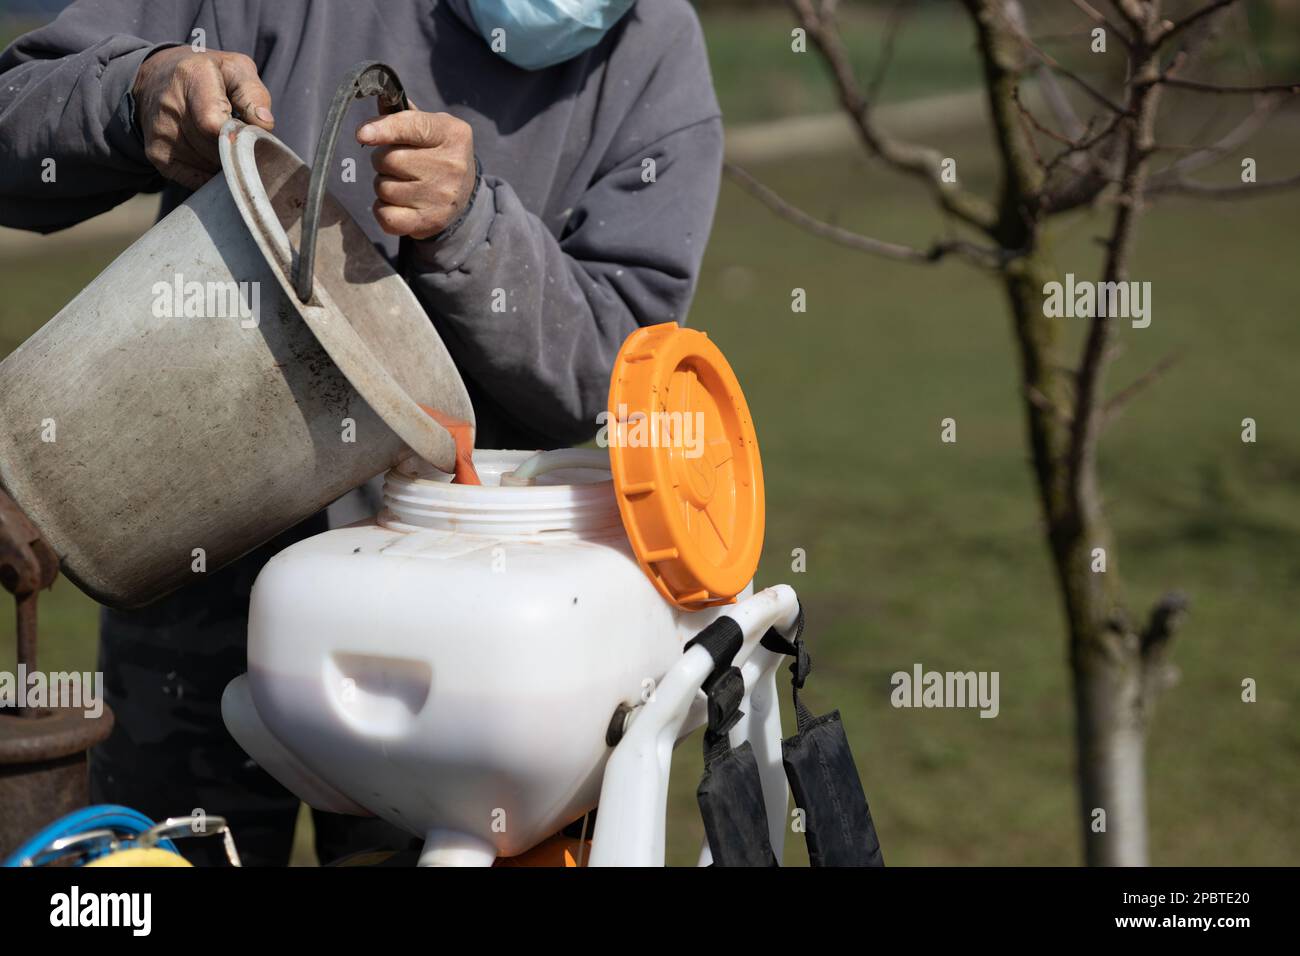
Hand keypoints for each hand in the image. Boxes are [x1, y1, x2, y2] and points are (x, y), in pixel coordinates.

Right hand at [132, 47, 273, 189]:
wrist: (157, 77)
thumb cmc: (208, 74)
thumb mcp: (236, 69)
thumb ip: (254, 94)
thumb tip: (264, 124)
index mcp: (192, 77)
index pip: (213, 124)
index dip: (238, 138)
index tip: (251, 134)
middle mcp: (170, 106)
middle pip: (215, 149)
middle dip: (237, 149)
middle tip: (243, 137)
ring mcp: (160, 133)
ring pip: (208, 167)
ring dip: (225, 161)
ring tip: (225, 140)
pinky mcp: (156, 154)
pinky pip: (197, 179)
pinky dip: (211, 173)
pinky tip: (212, 153)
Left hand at [358, 108, 476, 239]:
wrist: (464, 193)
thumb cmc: (438, 153)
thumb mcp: (432, 126)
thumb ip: (404, 115)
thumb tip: (377, 98)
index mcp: (452, 134)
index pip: (412, 127)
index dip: (384, 129)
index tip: (362, 134)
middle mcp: (452, 166)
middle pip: (390, 159)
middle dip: (383, 160)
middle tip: (397, 164)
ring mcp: (442, 197)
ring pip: (384, 188)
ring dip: (384, 184)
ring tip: (402, 183)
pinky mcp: (430, 222)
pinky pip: (386, 216)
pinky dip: (383, 210)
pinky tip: (397, 204)